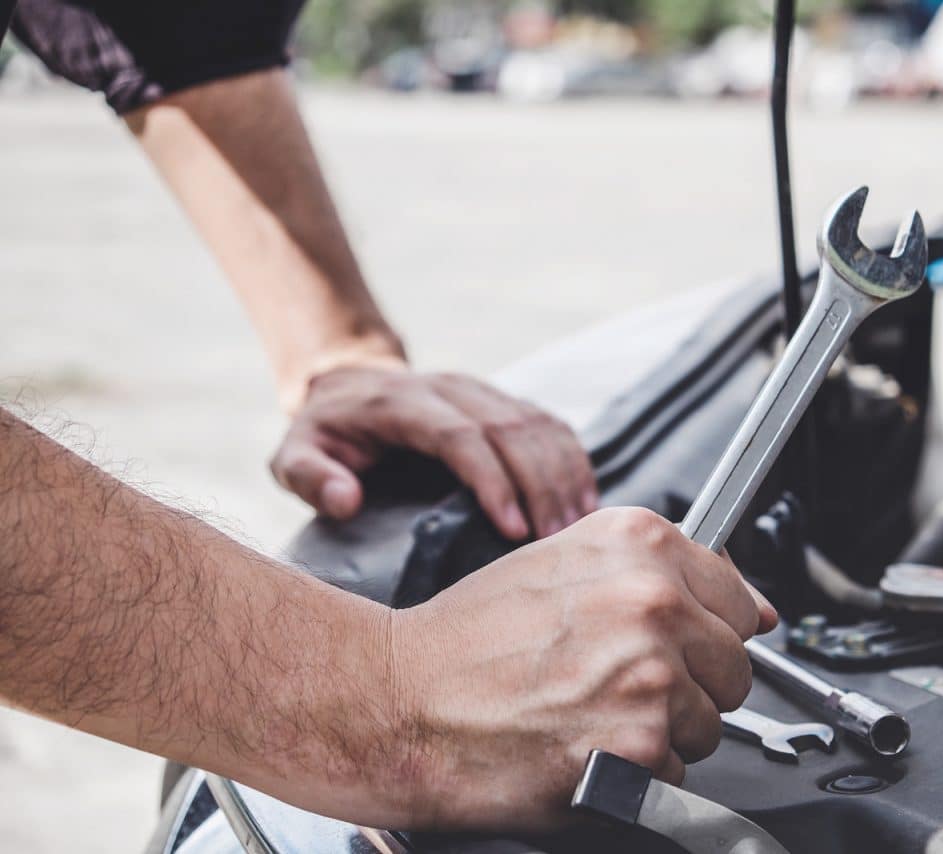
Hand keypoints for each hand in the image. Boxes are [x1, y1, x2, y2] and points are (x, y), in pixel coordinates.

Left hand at [270, 366, 597, 538]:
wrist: (349, 383)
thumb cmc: (325, 434)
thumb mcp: (293, 454)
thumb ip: (309, 476)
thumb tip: (346, 500)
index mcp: (402, 403)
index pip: (460, 435)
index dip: (492, 479)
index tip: (513, 529)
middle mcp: (450, 388)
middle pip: (511, 430)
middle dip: (540, 486)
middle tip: (556, 541)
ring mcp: (482, 390)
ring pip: (539, 424)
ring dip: (564, 474)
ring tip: (577, 527)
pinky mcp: (503, 400)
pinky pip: (550, 423)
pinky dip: (573, 460)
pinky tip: (586, 500)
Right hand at [383, 508, 777, 831]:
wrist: (399, 701)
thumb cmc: (468, 641)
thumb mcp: (564, 566)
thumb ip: (660, 575)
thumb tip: (759, 608)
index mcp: (640, 543)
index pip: (742, 600)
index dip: (705, 633)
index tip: (671, 646)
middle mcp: (653, 598)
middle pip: (735, 667)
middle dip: (690, 686)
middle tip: (616, 687)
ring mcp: (651, 670)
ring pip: (710, 723)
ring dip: (663, 733)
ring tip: (590, 715)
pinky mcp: (639, 742)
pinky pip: (678, 773)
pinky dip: (639, 776)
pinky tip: (583, 748)